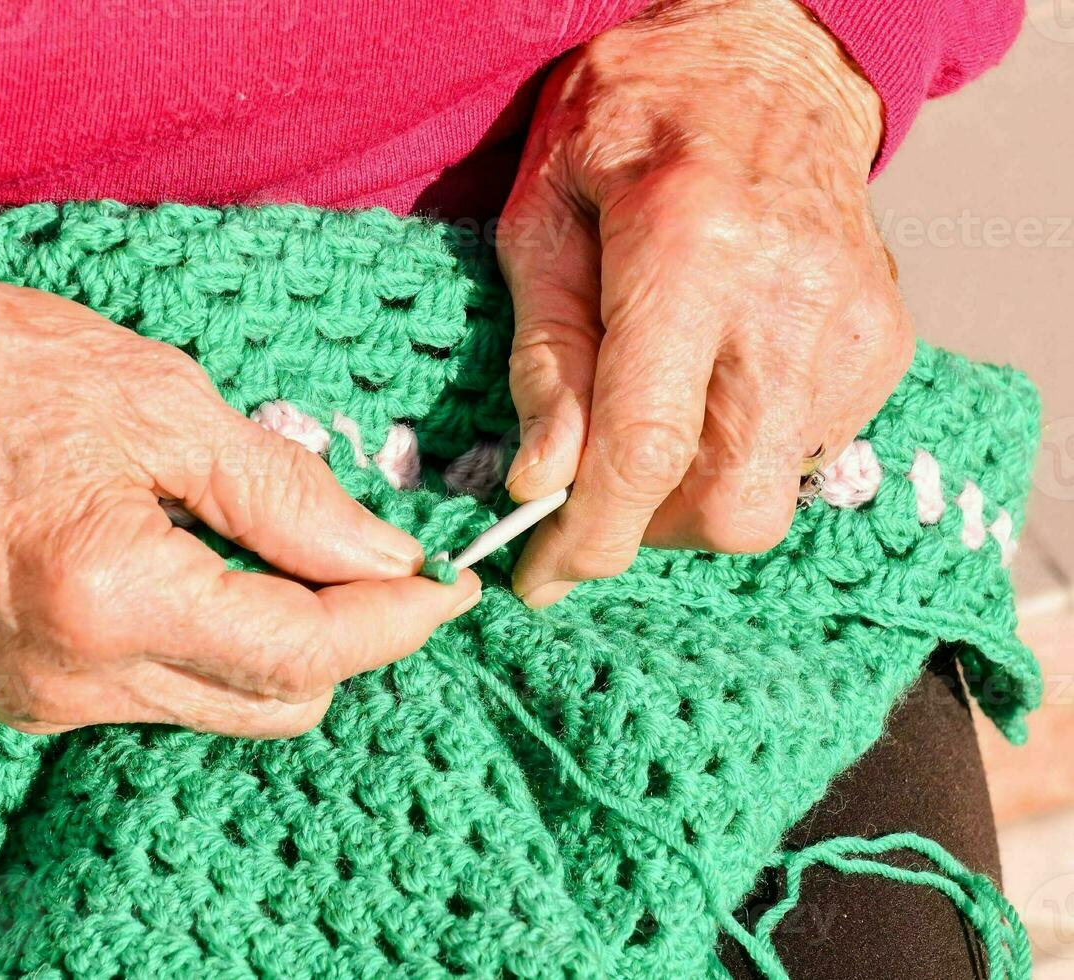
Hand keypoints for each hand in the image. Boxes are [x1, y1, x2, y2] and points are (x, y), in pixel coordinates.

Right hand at [0, 231, 478, 735]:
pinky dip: (213, 644)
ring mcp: (42, 699)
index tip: (449, 583)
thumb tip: (384, 554)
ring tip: (295, 555)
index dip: (393, 620)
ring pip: (224, 707)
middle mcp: (76, 677)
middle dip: (350, 639)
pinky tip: (213, 572)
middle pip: (276, 703)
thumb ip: (286, 495)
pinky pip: (162, 694)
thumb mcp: (163, 401)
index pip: (303, 649)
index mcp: (114, 596)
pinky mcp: (22, 694)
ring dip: (283, 644)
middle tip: (386, 562)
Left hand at [498, 0, 912, 606]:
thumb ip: (546, 351)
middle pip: (728, 505)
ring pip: (768, 495)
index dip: (589, 536)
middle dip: (646, 531)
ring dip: (689, 494)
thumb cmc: (637, 120)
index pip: (646, 443)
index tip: (543, 577)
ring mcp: (853, 325)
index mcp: (689, 245)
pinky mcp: (883, 345)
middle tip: (595, 490)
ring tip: (651, 417)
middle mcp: (789, 296)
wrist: (771, 61)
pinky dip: (739, 453)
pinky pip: (804, 456)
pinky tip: (710, 387)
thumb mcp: (544, 211)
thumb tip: (542, 481)